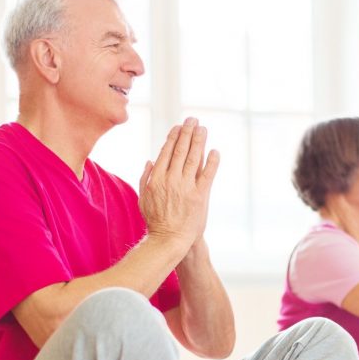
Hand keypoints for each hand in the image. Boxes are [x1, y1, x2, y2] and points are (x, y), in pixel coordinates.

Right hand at [138, 117, 219, 250]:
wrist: (169, 239)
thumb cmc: (155, 221)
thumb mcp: (143, 198)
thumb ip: (145, 178)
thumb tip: (150, 160)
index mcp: (156, 179)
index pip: (166, 152)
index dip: (174, 137)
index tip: (179, 127)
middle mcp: (171, 180)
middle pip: (180, 151)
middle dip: (187, 133)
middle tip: (193, 120)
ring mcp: (186, 187)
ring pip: (193, 158)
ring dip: (199, 141)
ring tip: (203, 129)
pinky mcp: (199, 195)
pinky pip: (207, 175)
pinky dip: (211, 162)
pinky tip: (215, 151)